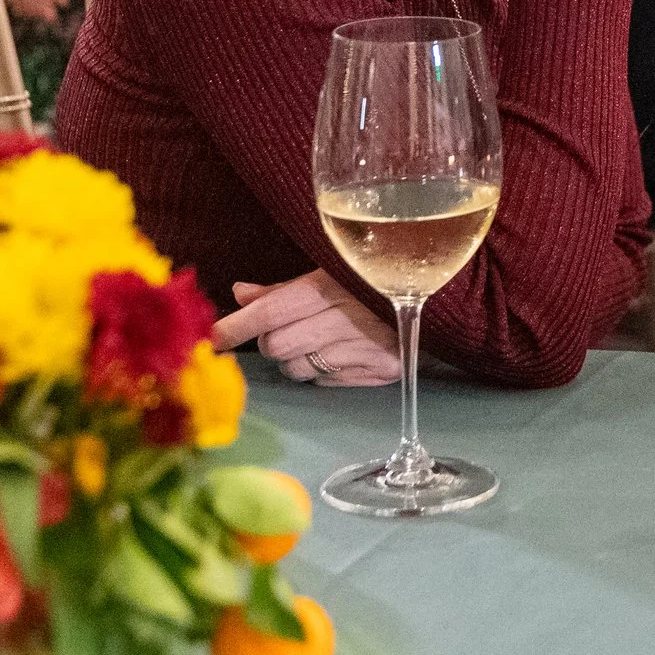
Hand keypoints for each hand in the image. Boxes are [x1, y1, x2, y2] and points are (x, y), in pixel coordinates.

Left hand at [213, 271, 400, 386]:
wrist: (443, 300)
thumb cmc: (376, 282)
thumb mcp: (331, 274)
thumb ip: (283, 289)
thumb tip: (240, 293)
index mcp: (334, 284)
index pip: (271, 311)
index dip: (235, 328)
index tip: (211, 339)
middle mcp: (351, 317)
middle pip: (278, 346)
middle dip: (274, 341)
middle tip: (293, 328)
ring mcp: (369, 347)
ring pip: (298, 369)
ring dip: (297, 359)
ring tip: (321, 340)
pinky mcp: (382, 369)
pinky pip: (326, 381)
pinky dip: (324, 370)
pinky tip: (343, 352)